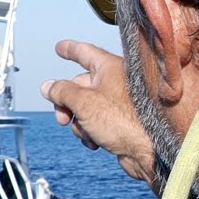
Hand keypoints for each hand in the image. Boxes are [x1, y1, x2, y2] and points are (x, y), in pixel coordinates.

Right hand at [40, 40, 155, 184]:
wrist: (150, 151)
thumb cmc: (124, 121)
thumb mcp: (84, 102)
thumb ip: (61, 91)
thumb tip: (47, 86)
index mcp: (110, 67)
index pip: (85, 52)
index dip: (70, 49)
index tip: (59, 47)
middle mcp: (116, 81)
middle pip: (79, 85)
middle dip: (66, 103)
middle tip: (62, 119)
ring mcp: (118, 102)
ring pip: (84, 107)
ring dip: (79, 122)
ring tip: (86, 133)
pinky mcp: (119, 122)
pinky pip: (95, 122)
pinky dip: (90, 132)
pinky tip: (96, 142)